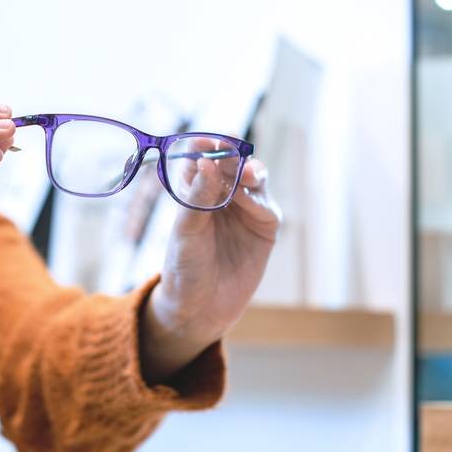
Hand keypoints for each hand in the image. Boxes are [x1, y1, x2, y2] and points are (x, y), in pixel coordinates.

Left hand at [141, 156, 281, 383]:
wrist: (200, 307)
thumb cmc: (184, 266)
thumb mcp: (186, 230)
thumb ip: (198, 196)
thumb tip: (205, 162)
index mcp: (195, 189)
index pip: (201, 157)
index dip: (204, 147)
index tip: (204, 143)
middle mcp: (221, 194)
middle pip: (231, 163)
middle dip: (231, 156)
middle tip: (229, 153)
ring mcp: (245, 209)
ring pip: (253, 179)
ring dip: (249, 172)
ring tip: (244, 174)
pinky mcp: (264, 227)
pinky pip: (266, 205)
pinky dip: (258, 199)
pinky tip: (248, 197)